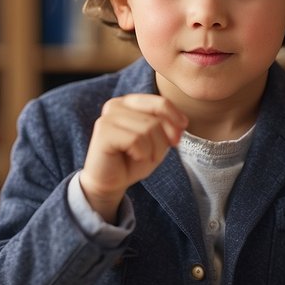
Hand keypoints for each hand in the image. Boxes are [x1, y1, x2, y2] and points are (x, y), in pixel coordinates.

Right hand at [79, 94, 187, 221]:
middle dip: (163, 141)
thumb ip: (168, 127)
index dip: (175, 119)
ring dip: (153, 150)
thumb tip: (181, 123)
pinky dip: (142, 154)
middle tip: (156, 156)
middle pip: (156, 118)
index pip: (160, 103)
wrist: (111, 182)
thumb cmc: (133, 161)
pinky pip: (136, 140)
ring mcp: (108, 117)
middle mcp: (116, 105)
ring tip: (143, 158)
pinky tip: (133, 158)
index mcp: (130, 102)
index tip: (178, 138)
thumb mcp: (157, 141)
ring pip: (148, 128)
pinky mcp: (103, 131)